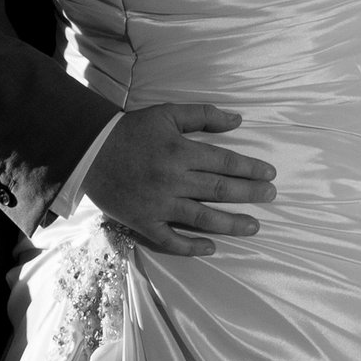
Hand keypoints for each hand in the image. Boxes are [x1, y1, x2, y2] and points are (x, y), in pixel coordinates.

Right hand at [81, 103, 277, 255]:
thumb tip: (238, 120)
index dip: (250, 168)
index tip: (270, 173)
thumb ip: (203, 115)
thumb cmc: (131, 131)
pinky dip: (191, 246)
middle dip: (250, 194)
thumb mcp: (167, 113)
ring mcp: (159, 204)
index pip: (225, 161)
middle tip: (271, 196)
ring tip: (254, 226)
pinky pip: (170, 240)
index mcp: (181, 151)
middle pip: (220, 190)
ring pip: (202, 218)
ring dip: (231, 224)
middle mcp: (173, 180)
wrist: (88, 151)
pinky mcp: (143, 222)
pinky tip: (212, 247)